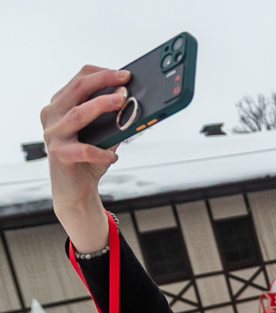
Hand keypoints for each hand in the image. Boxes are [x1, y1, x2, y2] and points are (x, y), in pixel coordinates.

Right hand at [41, 66, 130, 251]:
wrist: (75, 189)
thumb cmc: (89, 158)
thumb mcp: (103, 133)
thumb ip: (112, 118)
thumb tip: (136, 103)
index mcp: (61, 105)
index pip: (79, 80)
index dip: (102, 74)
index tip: (125, 74)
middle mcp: (52, 115)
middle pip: (77, 89)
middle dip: (104, 81)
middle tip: (126, 81)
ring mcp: (53, 134)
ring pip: (78, 113)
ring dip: (101, 105)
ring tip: (122, 102)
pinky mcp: (58, 154)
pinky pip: (83, 149)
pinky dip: (101, 152)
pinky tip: (114, 156)